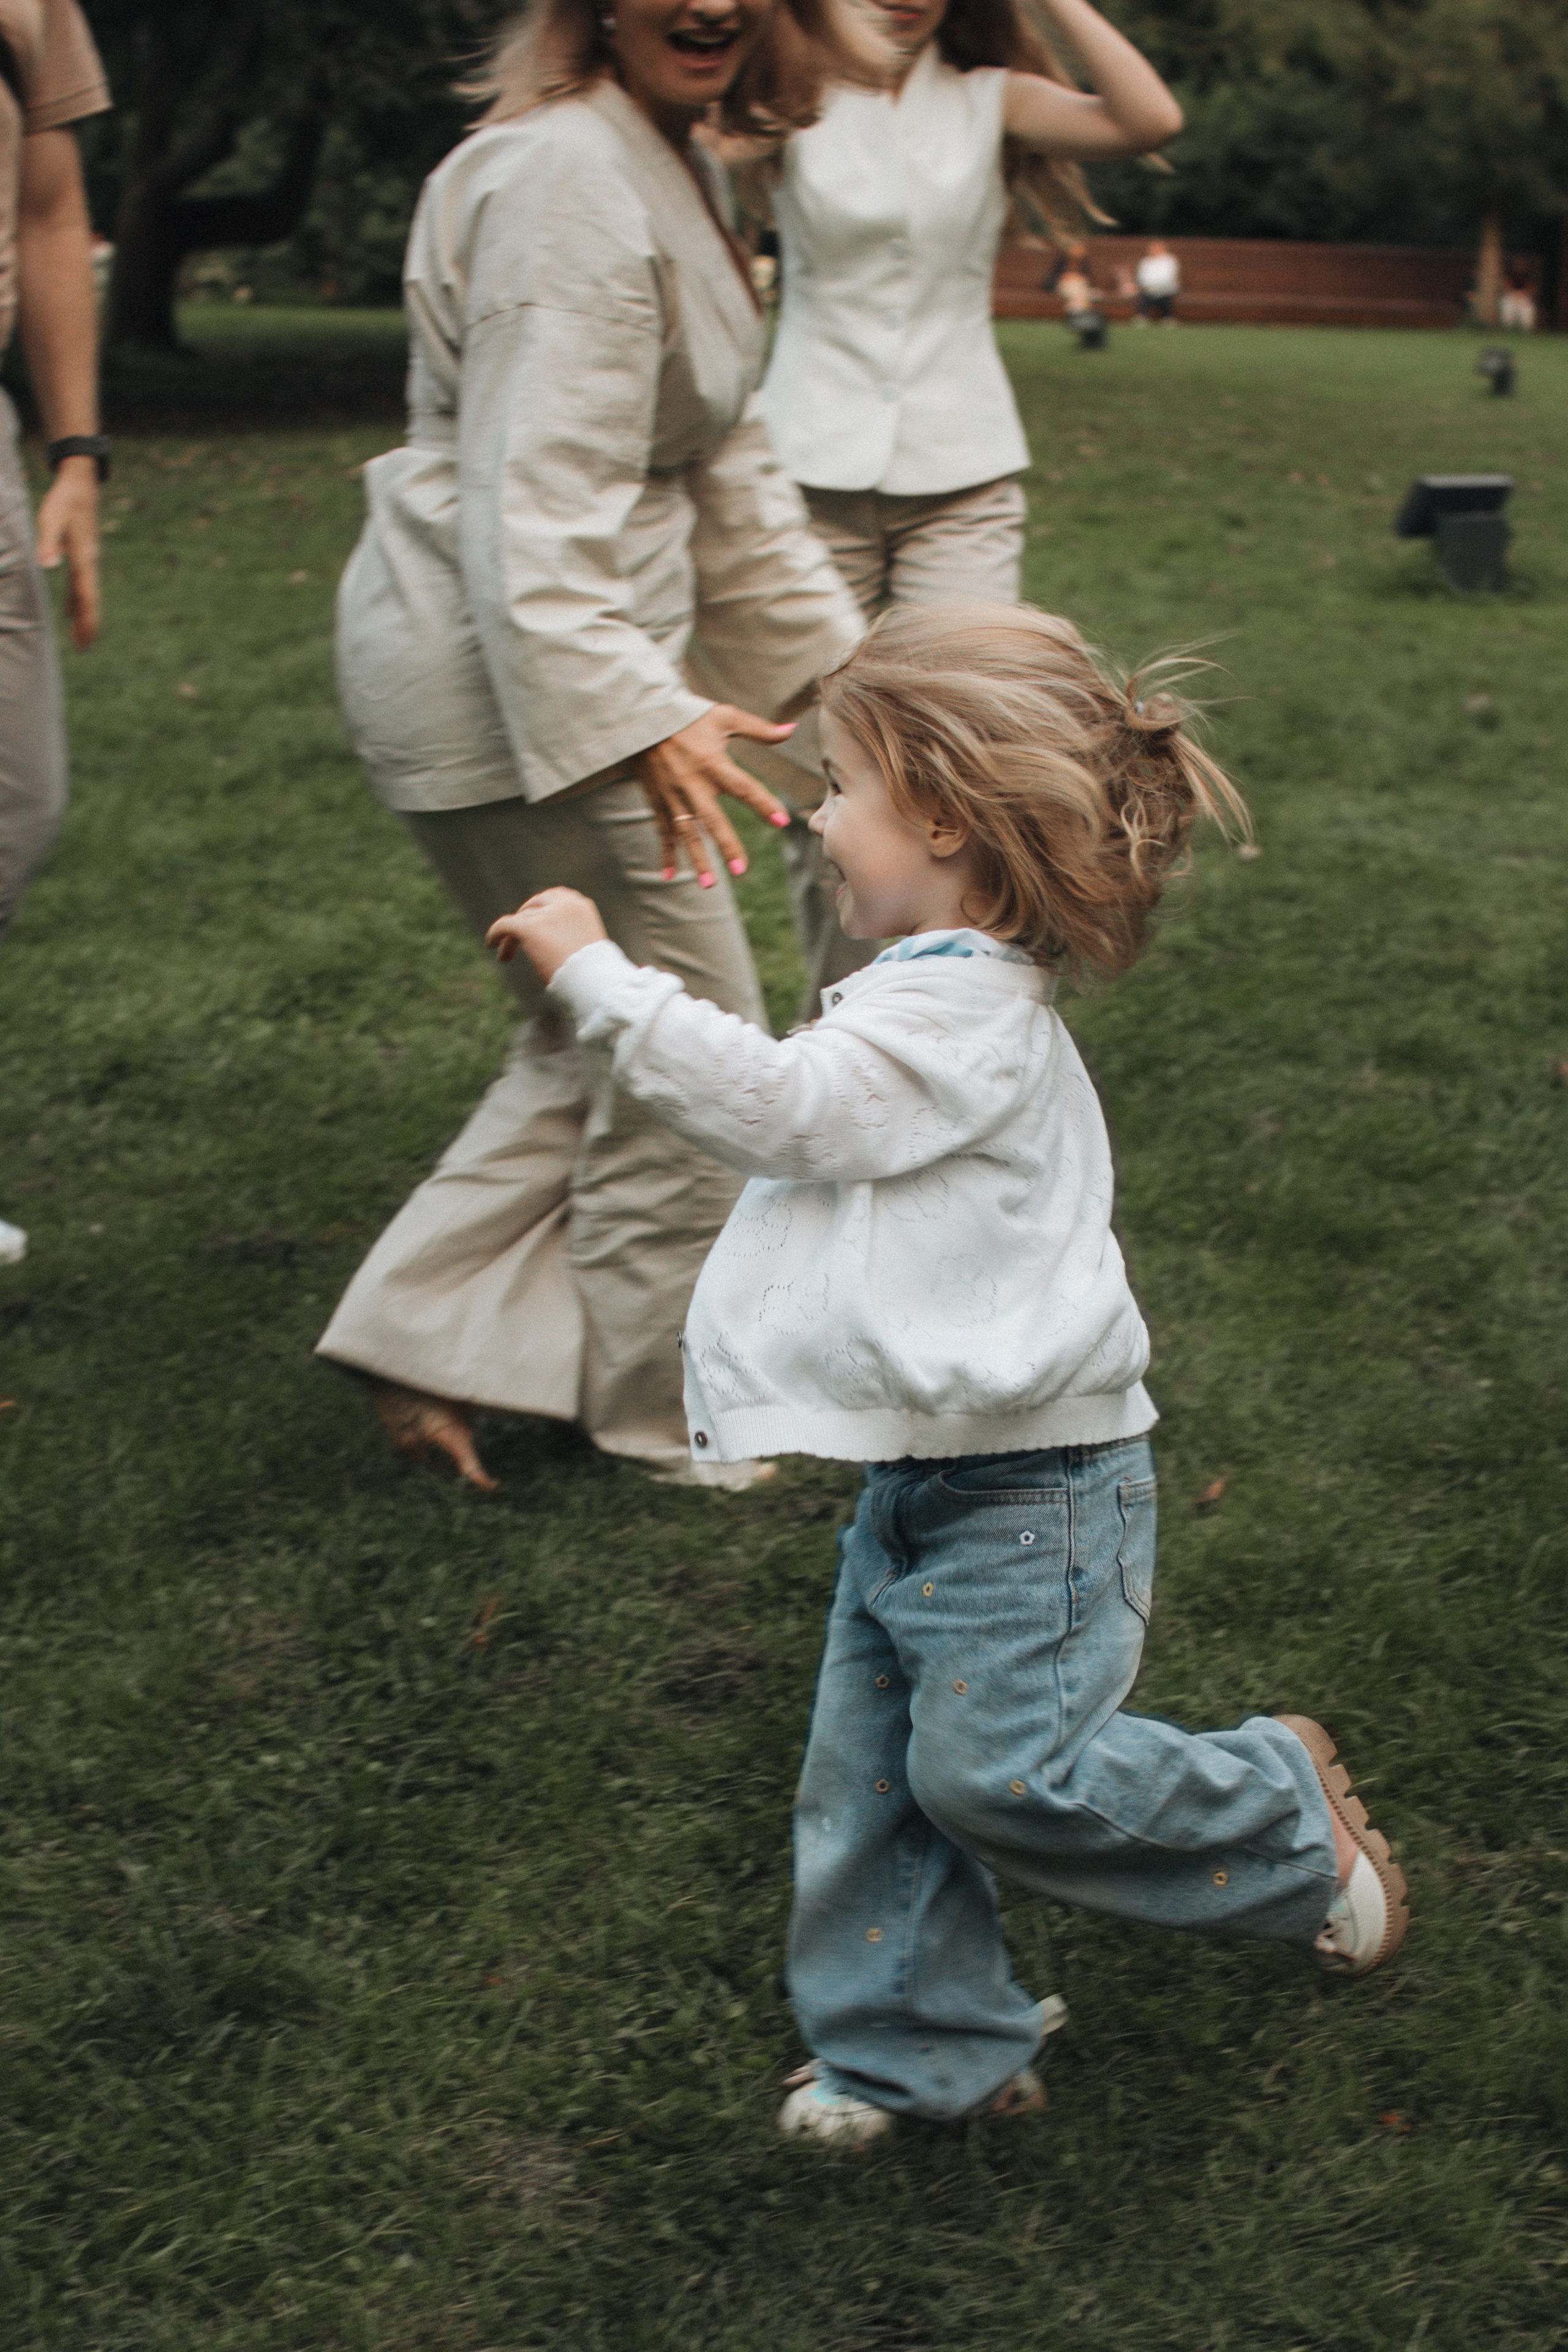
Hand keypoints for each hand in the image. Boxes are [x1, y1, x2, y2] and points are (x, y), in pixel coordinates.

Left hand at [35, 455, 98, 647]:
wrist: (80, 480)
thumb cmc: (64, 499)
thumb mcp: (51, 518)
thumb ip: (48, 542)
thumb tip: (47, 565)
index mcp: (84, 558)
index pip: (87, 596)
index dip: (87, 620)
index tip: (86, 641)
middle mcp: (89, 562)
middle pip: (89, 600)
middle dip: (87, 624)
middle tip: (83, 647)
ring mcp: (86, 559)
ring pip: (86, 593)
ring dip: (82, 614)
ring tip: (80, 636)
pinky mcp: (81, 553)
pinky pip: (80, 583)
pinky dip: (76, 599)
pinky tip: (69, 609)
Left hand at [486, 887, 608, 983]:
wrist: (594, 983)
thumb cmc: (594, 977)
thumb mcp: (587, 950)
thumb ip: (573, 940)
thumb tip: (560, 950)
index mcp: (582, 907)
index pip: (556, 897)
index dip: (542, 910)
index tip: (537, 922)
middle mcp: (565, 905)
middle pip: (535, 905)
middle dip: (525, 920)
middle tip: (518, 938)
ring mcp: (547, 914)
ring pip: (520, 919)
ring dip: (512, 936)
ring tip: (505, 957)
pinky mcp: (530, 927)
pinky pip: (505, 925)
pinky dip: (496, 933)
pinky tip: (491, 944)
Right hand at [633, 704, 795, 887]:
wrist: (643, 717)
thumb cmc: (689, 715)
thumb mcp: (724, 716)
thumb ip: (759, 729)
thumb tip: (792, 730)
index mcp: (712, 762)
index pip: (743, 787)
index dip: (762, 803)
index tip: (782, 822)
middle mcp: (692, 783)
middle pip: (712, 819)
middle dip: (726, 845)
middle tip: (741, 870)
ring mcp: (673, 794)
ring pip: (686, 832)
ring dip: (697, 859)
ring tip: (709, 884)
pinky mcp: (657, 800)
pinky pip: (662, 830)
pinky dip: (665, 853)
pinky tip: (668, 876)